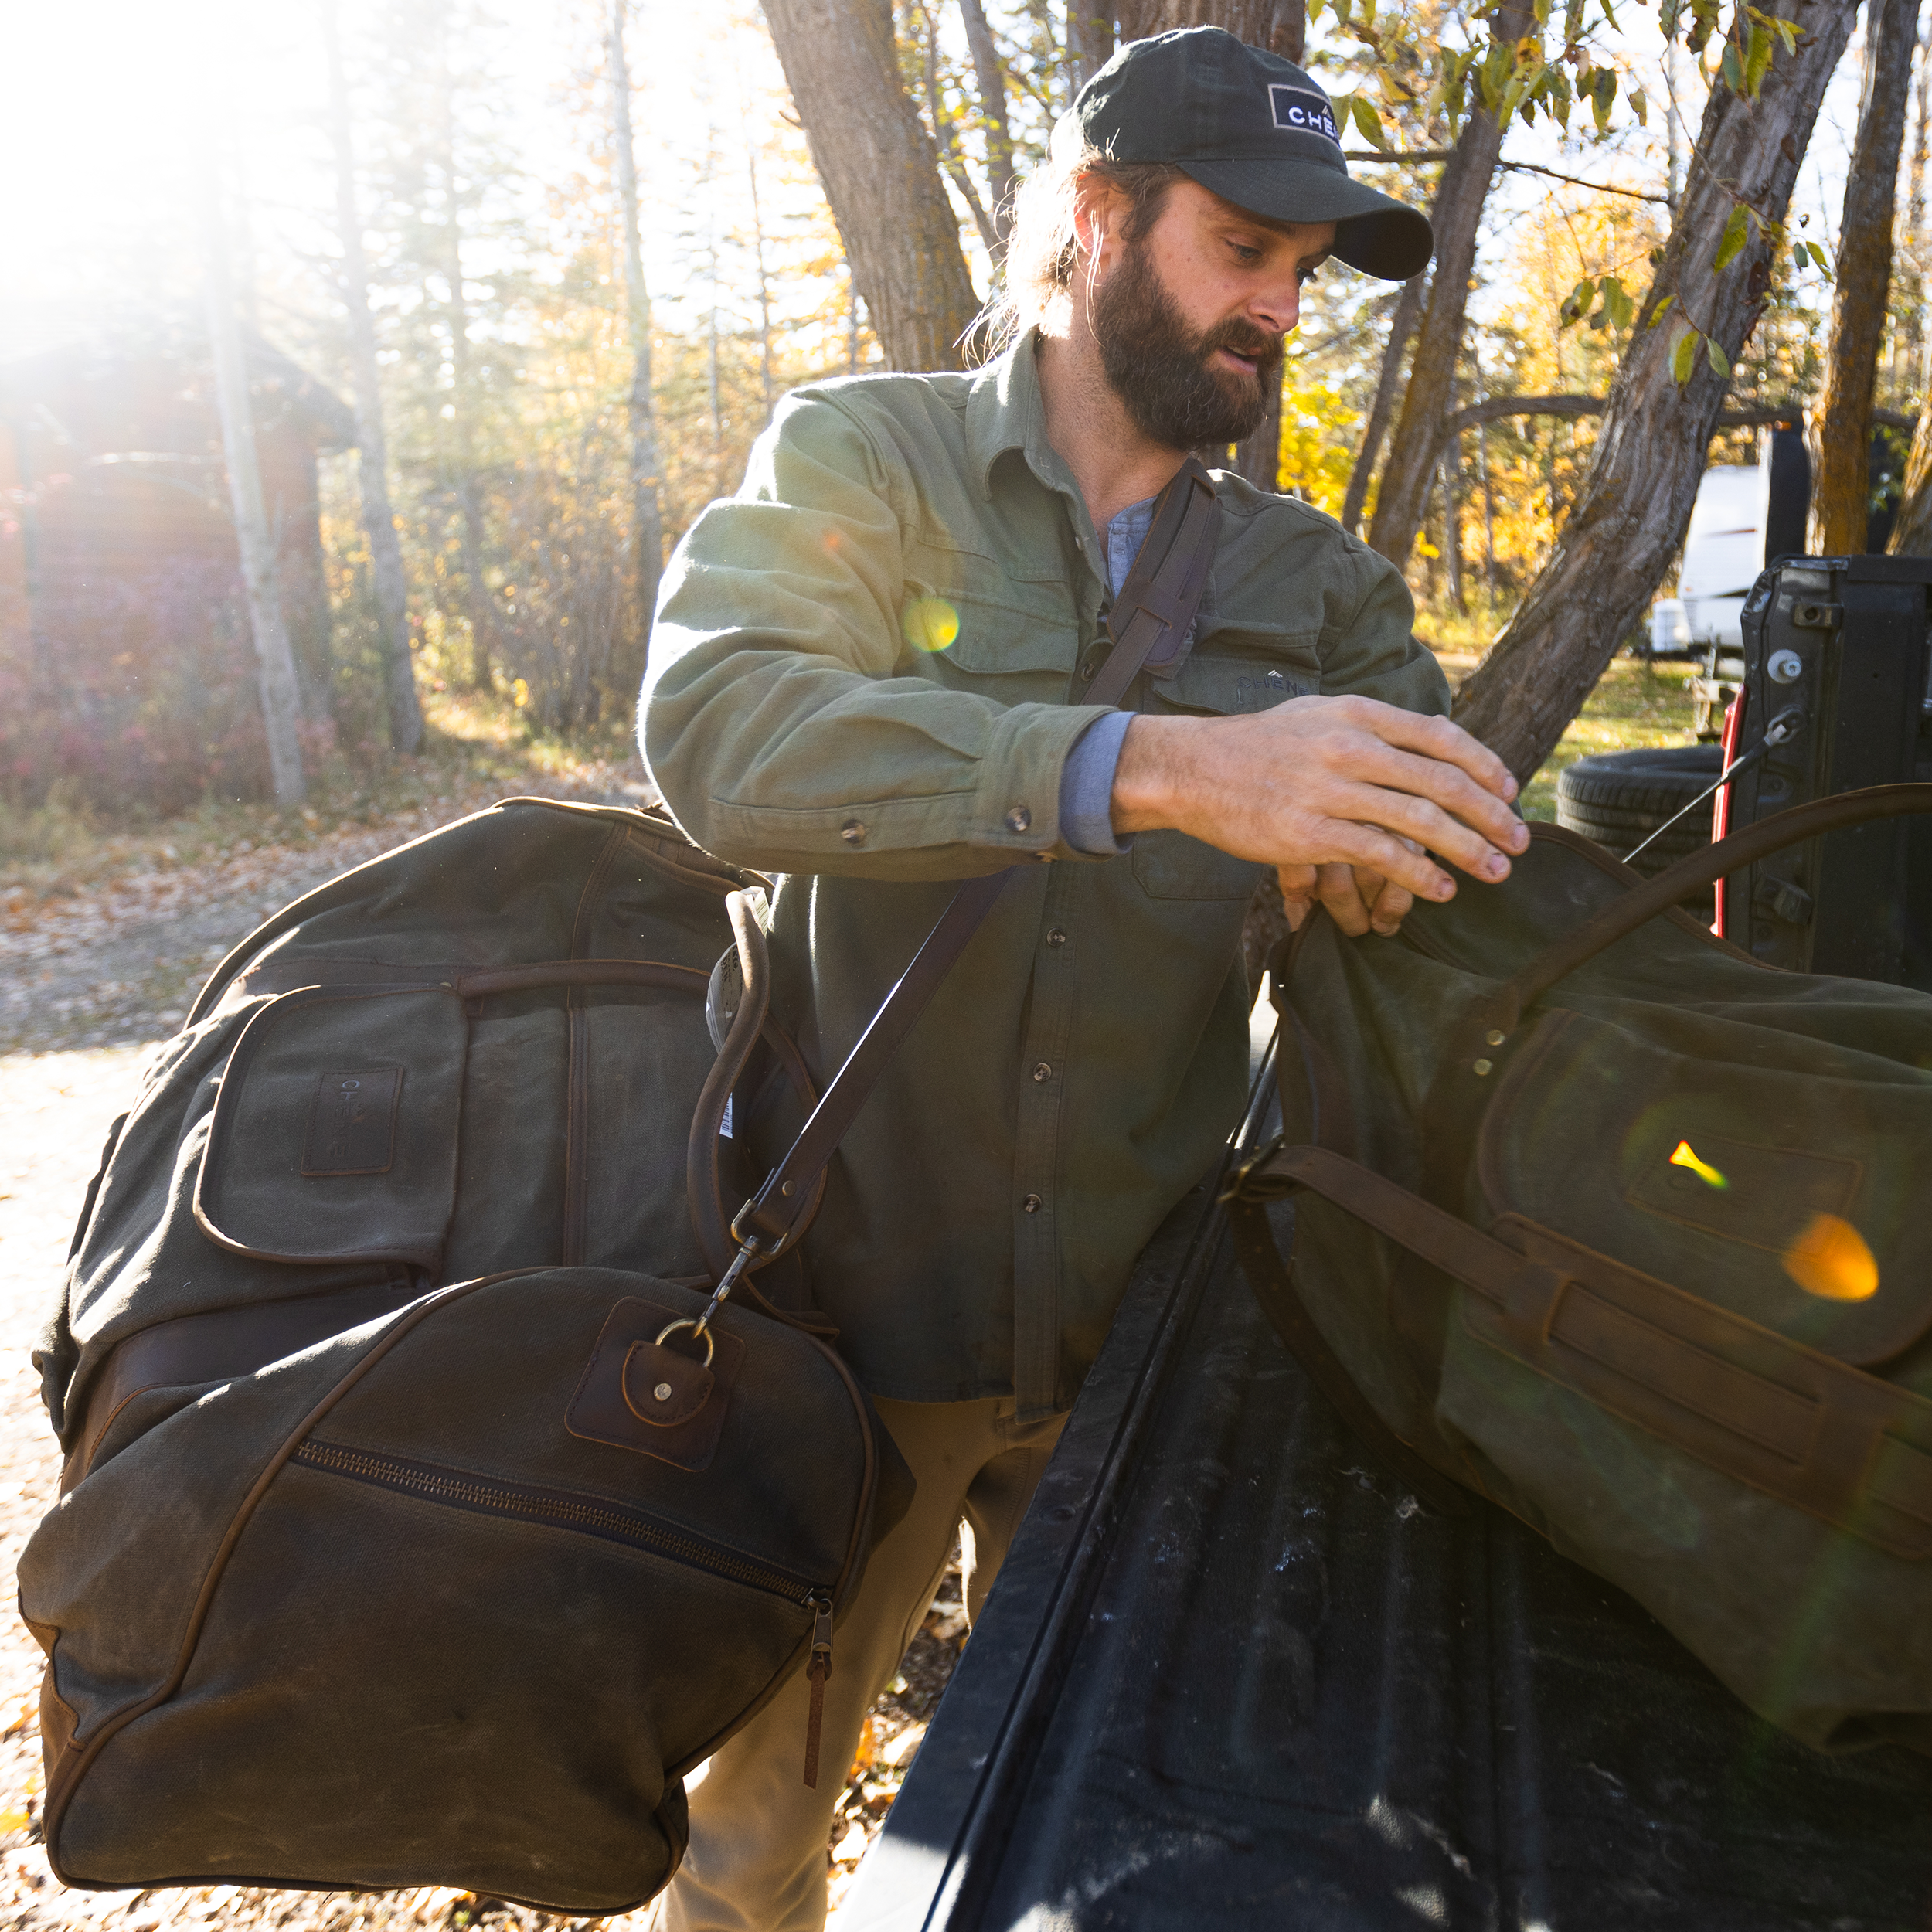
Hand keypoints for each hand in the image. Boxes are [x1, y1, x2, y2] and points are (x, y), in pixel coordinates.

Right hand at [1113, 694, 1527, 908]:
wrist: (1190, 769)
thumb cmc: (1255, 746)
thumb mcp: (1317, 713)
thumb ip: (1371, 724)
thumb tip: (1430, 736)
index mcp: (1356, 713)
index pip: (1440, 737)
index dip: (1484, 765)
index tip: (1510, 790)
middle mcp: (1349, 746)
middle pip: (1441, 781)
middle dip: (1490, 814)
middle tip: (1519, 841)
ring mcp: (1329, 789)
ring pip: (1419, 821)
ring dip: (1468, 849)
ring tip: (1494, 871)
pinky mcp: (1308, 832)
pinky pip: (1380, 856)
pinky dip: (1419, 876)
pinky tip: (1441, 891)